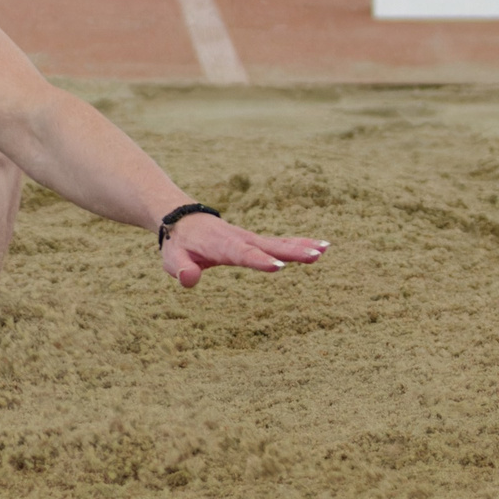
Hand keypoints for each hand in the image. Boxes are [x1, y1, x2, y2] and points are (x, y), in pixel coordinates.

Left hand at [159, 214, 327, 288]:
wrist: (182, 219)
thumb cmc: (179, 245)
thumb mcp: (172, 259)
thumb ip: (181, 270)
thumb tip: (189, 279)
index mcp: (221, 246)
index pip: (242, 254)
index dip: (259, 260)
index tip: (278, 266)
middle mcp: (240, 239)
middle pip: (268, 246)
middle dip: (292, 251)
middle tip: (315, 255)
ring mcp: (250, 239)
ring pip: (278, 242)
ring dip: (302, 246)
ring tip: (325, 249)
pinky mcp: (256, 241)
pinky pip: (280, 242)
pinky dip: (300, 243)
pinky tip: (322, 247)